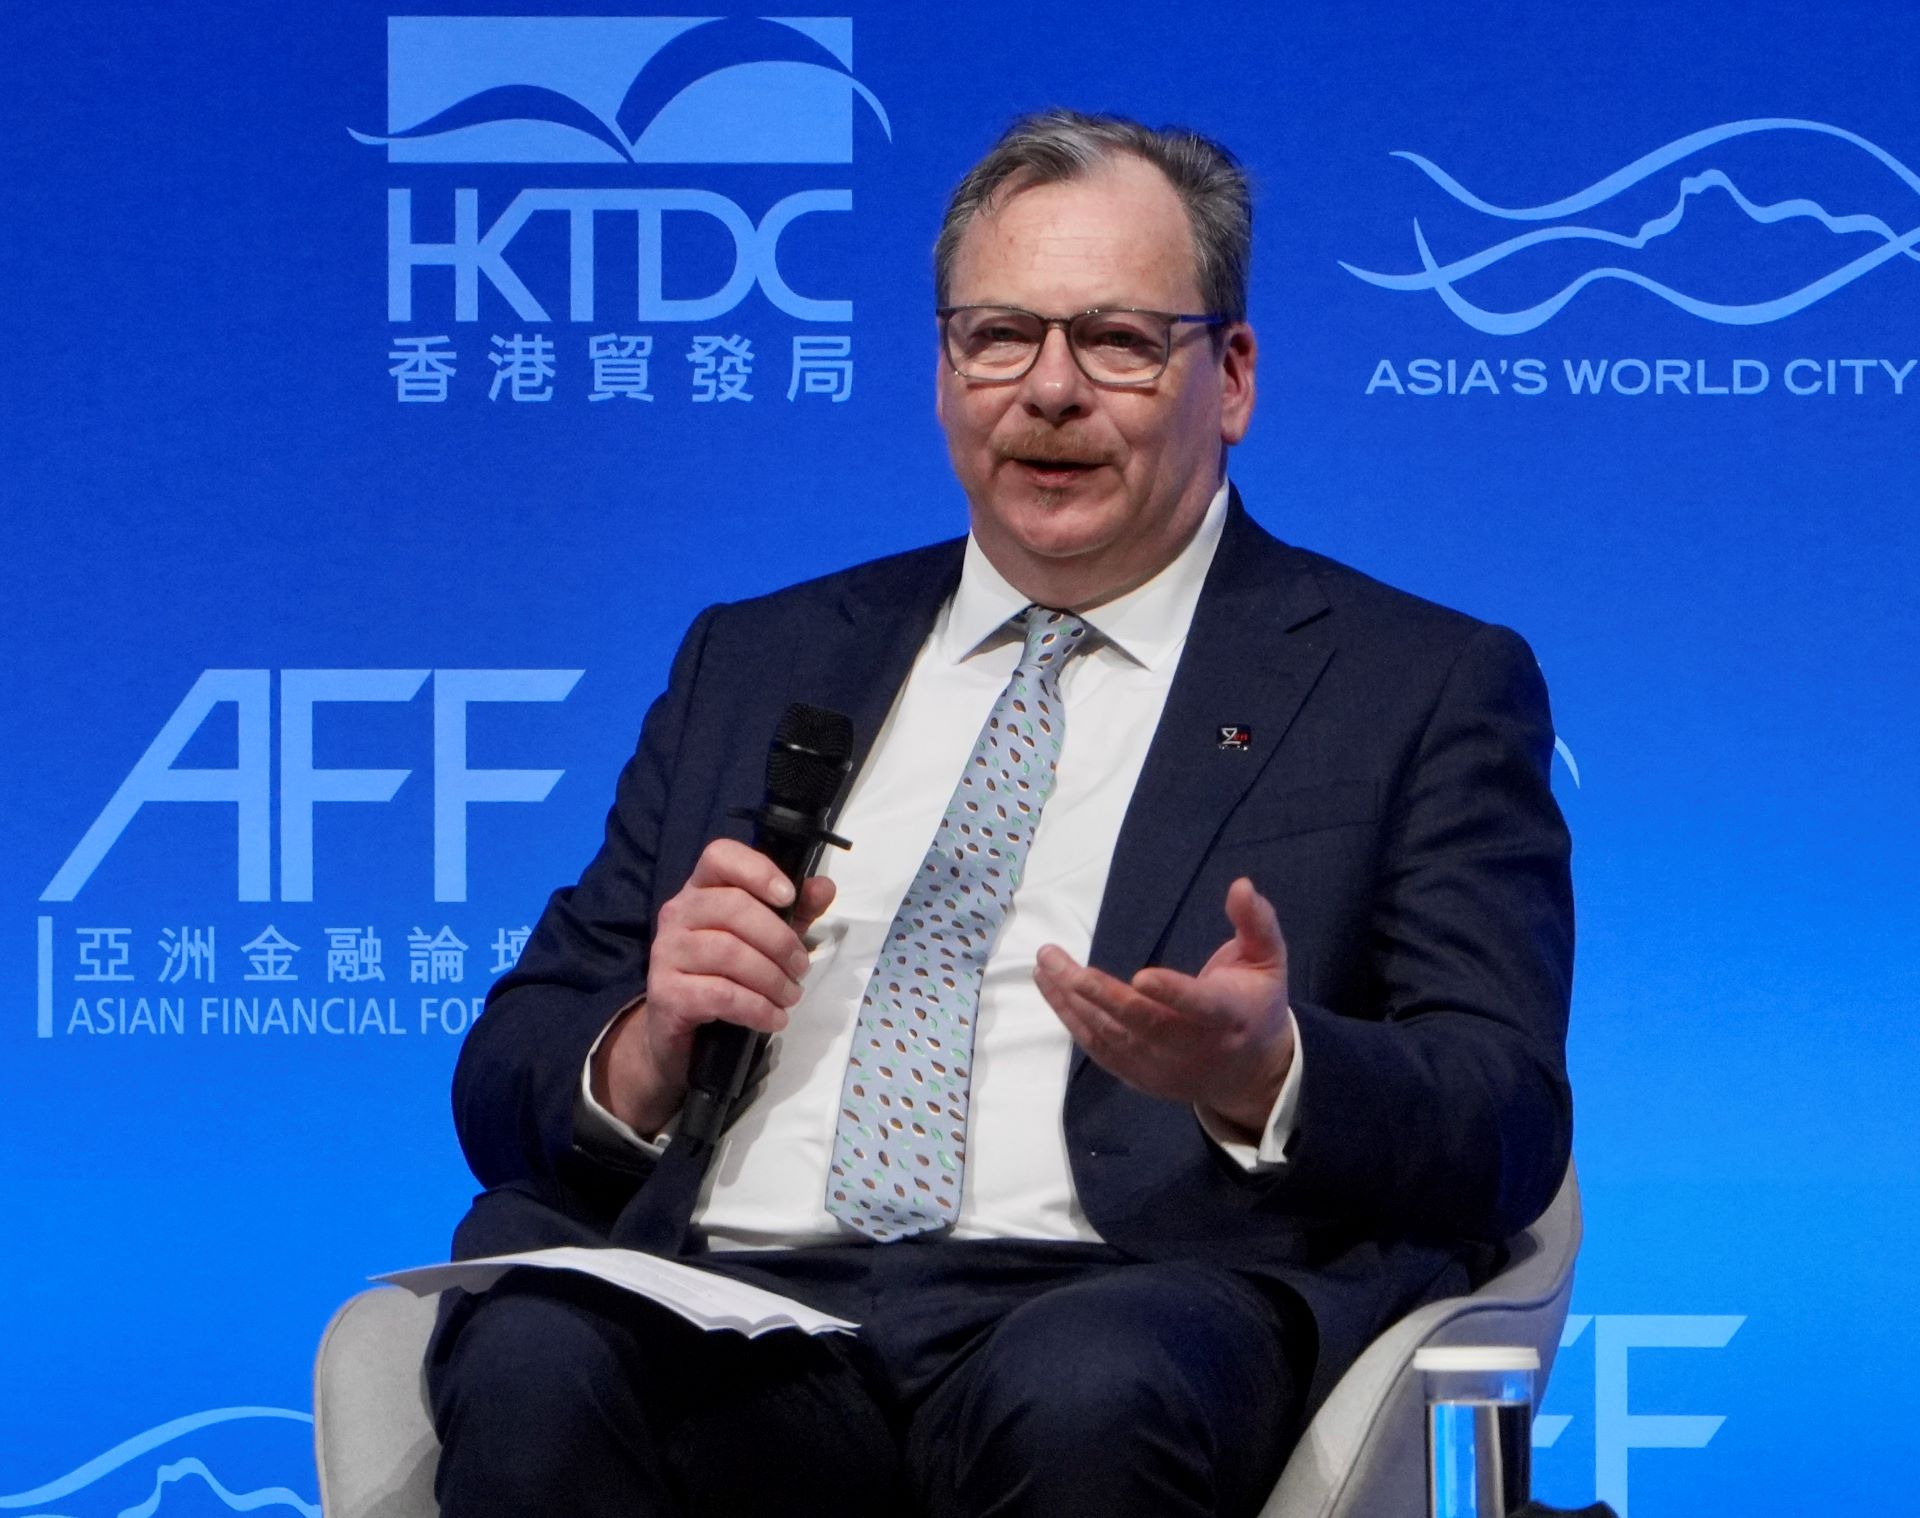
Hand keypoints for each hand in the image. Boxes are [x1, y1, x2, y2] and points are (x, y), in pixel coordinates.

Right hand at [592, 838, 835, 1137]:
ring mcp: (667, 951)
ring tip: (791, 996)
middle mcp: (678, 912)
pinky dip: (757, 1008)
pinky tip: (774, 1019)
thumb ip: (795, 912)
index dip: (758, 870)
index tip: (790, 897)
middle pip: (734, 907)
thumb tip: (825, 887)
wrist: (678, 1029)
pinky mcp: (665, 991)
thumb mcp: (766, 939)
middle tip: (801, 968)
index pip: (720, 856)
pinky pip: (721, 994)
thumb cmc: (725, 973)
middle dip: (780, 940)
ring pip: (729, 953)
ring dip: (772, 978)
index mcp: (701, 889)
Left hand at [1033, 876, 1294, 1142]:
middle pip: (1141, 1023)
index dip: (1172, 993)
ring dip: (1072, 1001)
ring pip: (1112, 1036)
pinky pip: (1099, 1049)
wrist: (1250, 1074)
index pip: (1200, 1006)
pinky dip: (1071, 1020)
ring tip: (1045, 965)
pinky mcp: (1139, 1076)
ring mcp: (1162, 1067)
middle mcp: (1193, 1047)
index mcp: (1229, 1016)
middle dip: (1097, 993)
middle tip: (1056, 960)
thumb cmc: (1255, 1003)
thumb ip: (1256, 922)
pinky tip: (1051, 990)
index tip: (1140, 976)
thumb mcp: (1269, 960)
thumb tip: (1241, 884)